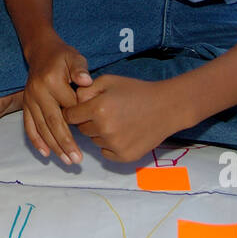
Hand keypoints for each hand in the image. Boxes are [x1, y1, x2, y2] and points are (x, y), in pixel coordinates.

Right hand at [22, 38, 91, 165]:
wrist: (41, 51)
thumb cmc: (62, 56)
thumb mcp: (75, 57)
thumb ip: (80, 69)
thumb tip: (86, 81)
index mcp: (52, 81)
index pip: (68, 106)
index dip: (79, 119)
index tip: (90, 134)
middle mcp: (38, 92)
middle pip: (54, 122)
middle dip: (65, 142)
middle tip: (77, 160)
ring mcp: (30, 100)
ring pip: (42, 127)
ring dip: (54, 146)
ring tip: (67, 161)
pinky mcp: (26, 105)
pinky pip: (29, 126)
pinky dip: (36, 141)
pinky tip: (46, 153)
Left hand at [65, 74, 182, 162]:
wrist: (167, 107)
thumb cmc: (136, 91)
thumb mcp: (109, 81)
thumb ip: (86, 90)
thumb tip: (72, 102)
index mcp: (98, 108)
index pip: (70, 116)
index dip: (73, 111)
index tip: (79, 109)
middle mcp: (104, 129)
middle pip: (81, 129)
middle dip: (87, 121)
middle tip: (105, 112)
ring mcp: (114, 145)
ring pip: (94, 141)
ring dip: (99, 133)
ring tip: (118, 121)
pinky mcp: (124, 156)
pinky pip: (105, 152)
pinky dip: (110, 145)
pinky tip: (124, 132)